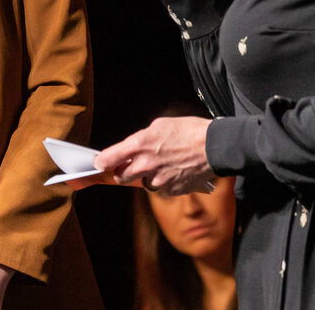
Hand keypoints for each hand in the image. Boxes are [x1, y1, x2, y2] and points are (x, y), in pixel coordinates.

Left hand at [93, 116, 215, 195]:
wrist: (215, 147)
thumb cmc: (189, 131)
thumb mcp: (160, 125)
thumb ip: (142, 139)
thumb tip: (133, 148)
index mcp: (140, 144)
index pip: (110, 158)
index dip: (102, 162)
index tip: (99, 163)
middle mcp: (146, 164)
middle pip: (121, 176)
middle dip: (123, 172)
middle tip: (128, 167)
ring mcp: (159, 179)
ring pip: (143, 183)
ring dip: (146, 177)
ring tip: (161, 165)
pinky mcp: (171, 190)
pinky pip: (161, 188)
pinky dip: (164, 182)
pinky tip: (175, 171)